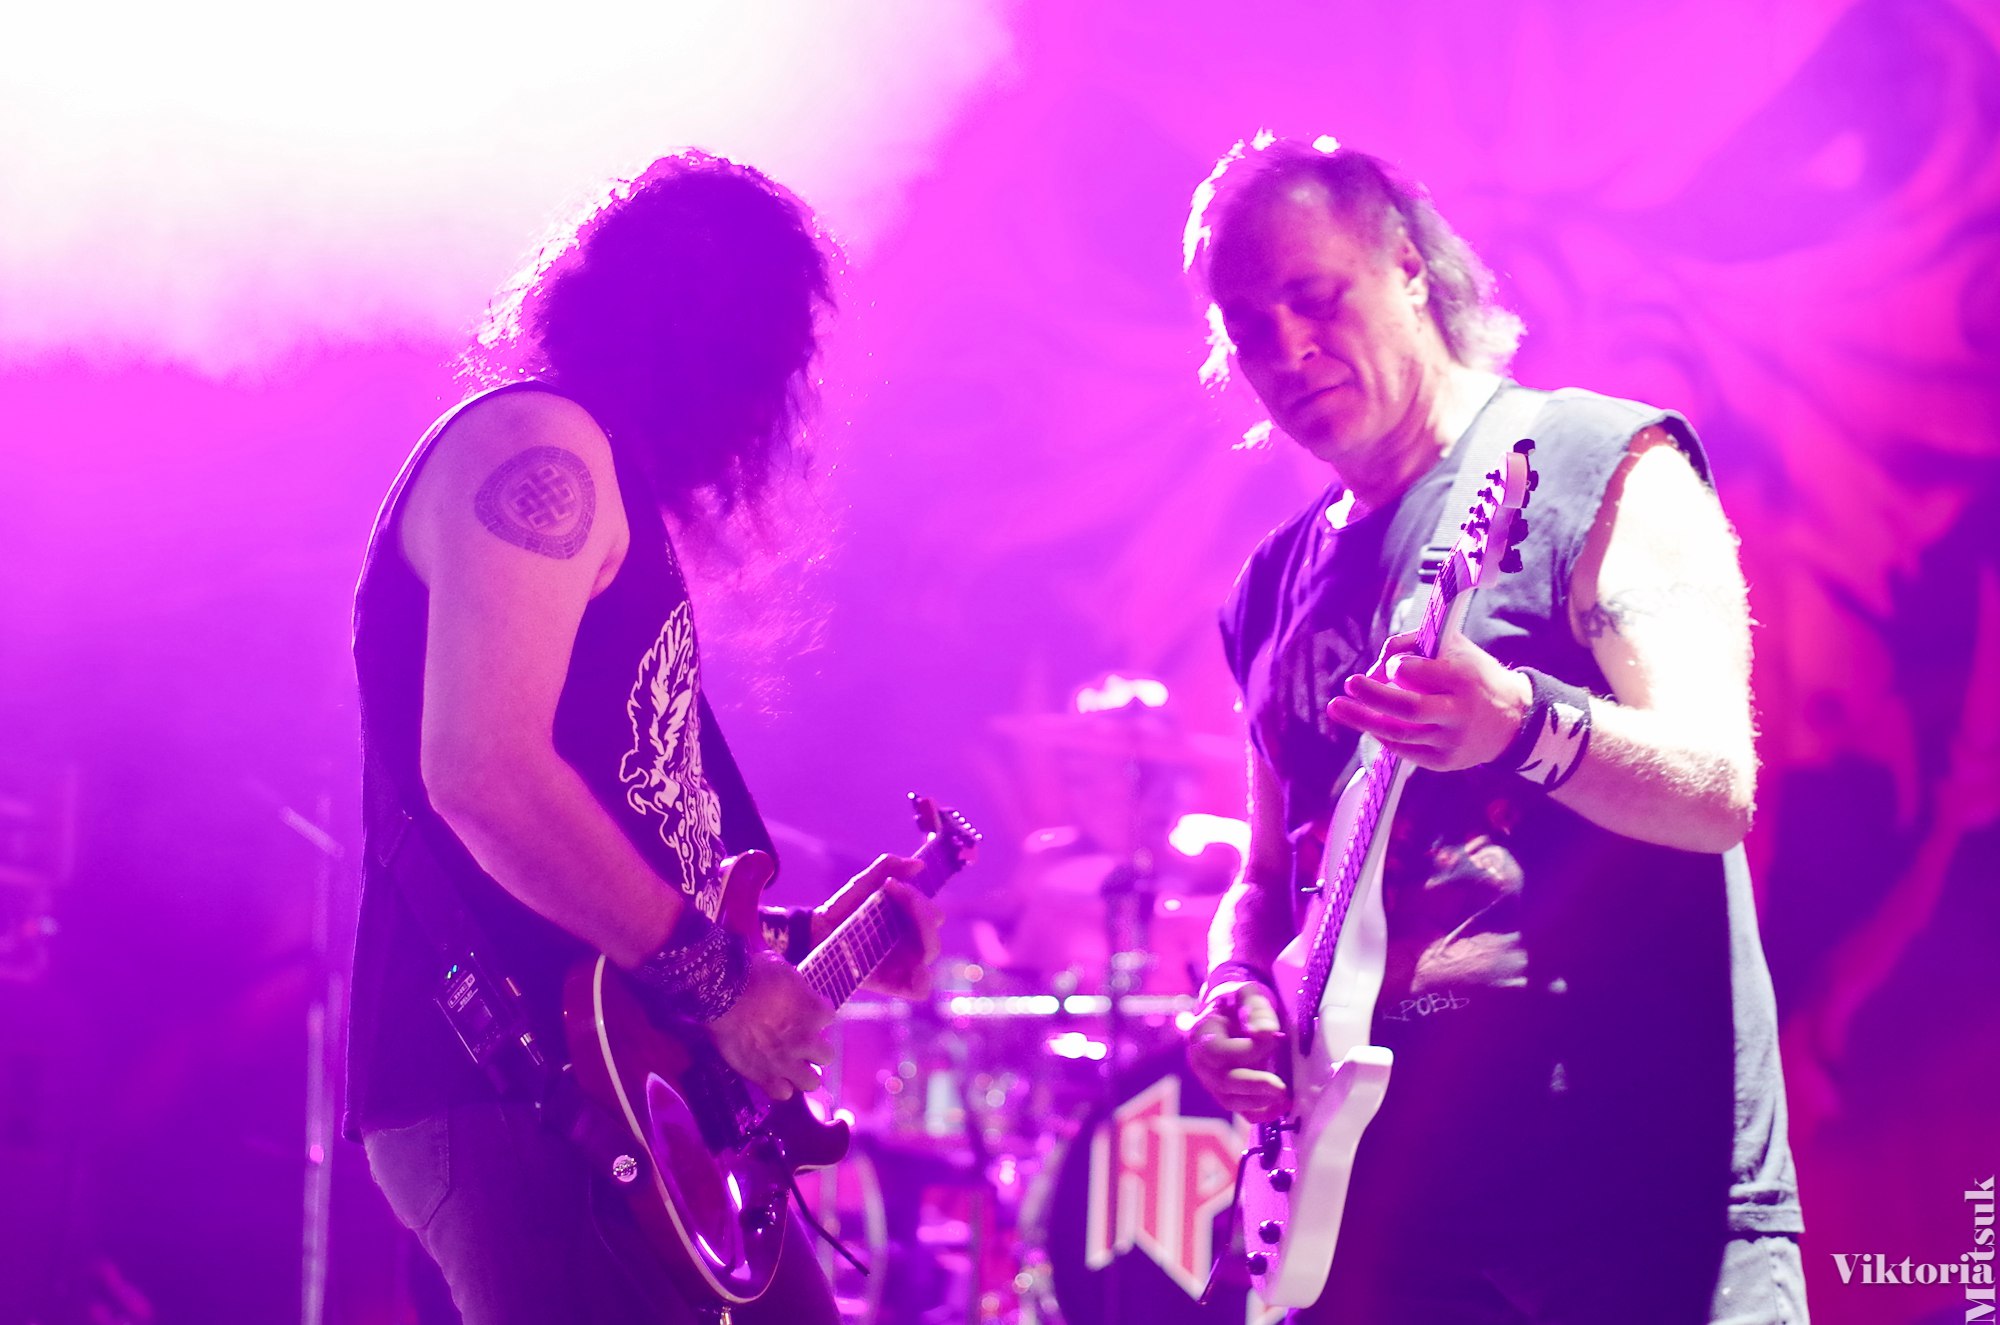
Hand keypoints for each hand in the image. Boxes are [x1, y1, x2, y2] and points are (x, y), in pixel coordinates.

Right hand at [709, 950, 834, 1099]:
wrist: (722, 995)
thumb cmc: (752, 975)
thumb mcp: (782, 968)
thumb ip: (795, 986)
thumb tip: (794, 988)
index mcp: (815, 1012)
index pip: (828, 1018)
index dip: (815, 1014)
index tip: (804, 1011)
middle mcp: (806, 1040)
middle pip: (826, 1056)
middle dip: (816, 1049)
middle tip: (801, 1043)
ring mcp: (787, 1061)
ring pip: (811, 1082)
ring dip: (803, 1073)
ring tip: (792, 1066)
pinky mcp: (764, 1076)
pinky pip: (782, 1093)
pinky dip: (778, 1086)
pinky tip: (772, 1077)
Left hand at [813, 854, 940, 999]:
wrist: (814, 932)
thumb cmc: (841, 908)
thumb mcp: (863, 883)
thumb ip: (887, 867)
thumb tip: (919, 866)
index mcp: (909, 922)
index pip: (933, 915)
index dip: (920, 900)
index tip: (892, 885)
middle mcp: (910, 943)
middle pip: (934, 933)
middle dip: (922, 914)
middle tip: (896, 899)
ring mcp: (902, 963)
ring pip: (929, 955)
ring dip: (922, 937)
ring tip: (898, 926)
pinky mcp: (890, 983)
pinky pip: (918, 990)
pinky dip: (922, 981)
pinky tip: (916, 970)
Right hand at [1186, 978, 1289, 1121]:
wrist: (1232, 1011)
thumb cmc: (1240, 1001)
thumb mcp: (1247, 993)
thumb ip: (1255, 1008)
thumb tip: (1265, 1033)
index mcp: (1201, 1035)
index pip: (1219, 1052)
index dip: (1248, 1051)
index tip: (1275, 1038)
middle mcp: (1201, 1063)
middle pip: (1222, 1081)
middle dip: (1254, 1085)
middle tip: (1281, 1087)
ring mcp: (1212, 1081)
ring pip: (1230, 1100)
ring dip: (1259, 1101)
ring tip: (1285, 1095)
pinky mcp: (1227, 1093)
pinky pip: (1241, 1111)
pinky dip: (1261, 1113)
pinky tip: (1281, 1107)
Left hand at [1325, 629, 1530, 769]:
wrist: (1513, 719)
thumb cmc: (1473, 674)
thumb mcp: (1453, 646)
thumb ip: (1413, 644)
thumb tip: (1377, 666)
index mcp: (1463, 678)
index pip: (1418, 673)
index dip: (1397, 667)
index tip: (1389, 664)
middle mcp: (1459, 713)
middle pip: (1407, 707)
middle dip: (1372, 696)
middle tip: (1348, 684)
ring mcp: (1451, 741)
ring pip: (1400, 734)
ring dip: (1363, 720)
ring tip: (1338, 708)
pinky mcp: (1445, 763)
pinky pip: (1404, 751)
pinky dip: (1383, 736)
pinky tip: (1368, 723)